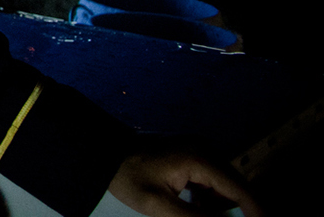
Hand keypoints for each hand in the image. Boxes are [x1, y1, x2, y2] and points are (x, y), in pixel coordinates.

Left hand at [109, 151, 259, 216]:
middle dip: (233, 211)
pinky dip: (207, 198)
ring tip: (193, 212)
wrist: (103, 151)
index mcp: (200, 158)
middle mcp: (204, 149)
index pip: (240, 190)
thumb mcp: (159, 205)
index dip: (256, 211)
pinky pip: (210, 181)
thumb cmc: (126, 175)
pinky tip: (192, 208)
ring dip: (218, 207)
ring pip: (223, 186)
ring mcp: (198, 150)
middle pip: (234, 188)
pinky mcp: (190, 154)